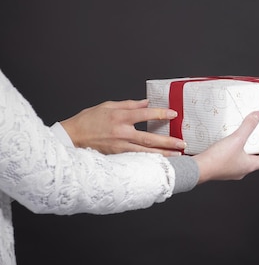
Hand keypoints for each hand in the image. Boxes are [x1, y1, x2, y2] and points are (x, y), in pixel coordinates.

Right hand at [61, 99, 185, 155]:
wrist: (69, 138)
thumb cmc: (87, 120)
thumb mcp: (107, 106)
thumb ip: (129, 104)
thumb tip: (146, 103)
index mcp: (119, 117)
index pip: (145, 114)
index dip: (160, 114)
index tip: (173, 114)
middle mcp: (121, 133)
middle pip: (149, 138)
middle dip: (168, 141)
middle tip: (182, 143)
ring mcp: (119, 147)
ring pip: (145, 152)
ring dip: (162, 154)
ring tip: (177, 155)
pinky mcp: (116, 156)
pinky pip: (136, 158)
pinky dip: (148, 160)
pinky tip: (159, 161)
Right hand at [193, 111, 258, 182]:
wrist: (197, 169)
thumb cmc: (217, 160)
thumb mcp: (237, 139)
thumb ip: (248, 126)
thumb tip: (258, 115)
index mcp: (250, 166)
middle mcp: (242, 170)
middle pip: (258, 160)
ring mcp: (231, 170)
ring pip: (245, 159)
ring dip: (249, 150)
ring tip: (249, 140)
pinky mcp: (221, 168)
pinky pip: (233, 158)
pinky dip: (236, 151)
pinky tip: (230, 144)